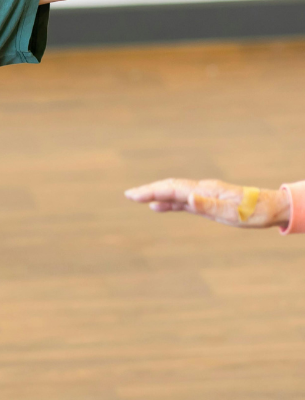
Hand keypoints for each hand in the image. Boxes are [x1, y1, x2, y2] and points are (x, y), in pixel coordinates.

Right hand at [125, 178, 291, 228]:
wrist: (271, 208)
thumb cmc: (255, 212)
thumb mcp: (234, 212)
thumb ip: (209, 205)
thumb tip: (187, 198)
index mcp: (205, 190)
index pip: (172, 189)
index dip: (151, 190)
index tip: (132, 195)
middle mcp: (201, 190)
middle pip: (169, 187)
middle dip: (148, 189)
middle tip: (127, 195)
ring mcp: (203, 195)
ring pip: (173, 192)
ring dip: (154, 194)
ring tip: (136, 197)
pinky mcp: (206, 202)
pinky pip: (181, 201)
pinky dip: (167, 202)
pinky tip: (157, 207)